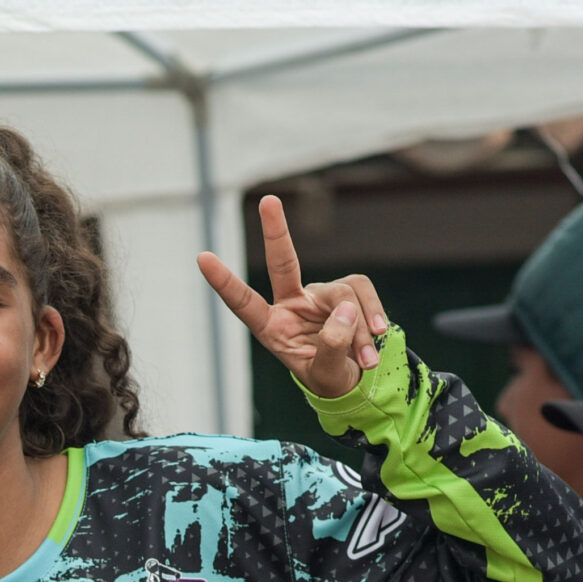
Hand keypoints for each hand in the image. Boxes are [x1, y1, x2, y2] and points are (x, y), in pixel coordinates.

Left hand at [198, 195, 389, 400]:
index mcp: (272, 328)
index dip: (225, 282)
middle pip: (283, 263)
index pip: (244, 303)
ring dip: (360, 327)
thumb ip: (333, 347)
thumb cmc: (329, 378)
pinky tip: (380, 334)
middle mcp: (292, 304)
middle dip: (276, 232)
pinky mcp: (347, 291)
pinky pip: (362, 292)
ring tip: (367, 358)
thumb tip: (345, 310)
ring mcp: (319, 295)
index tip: (202, 257)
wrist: (355, 380)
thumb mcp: (327, 374)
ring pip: (343, 295)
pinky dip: (374, 314)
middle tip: (268, 200)